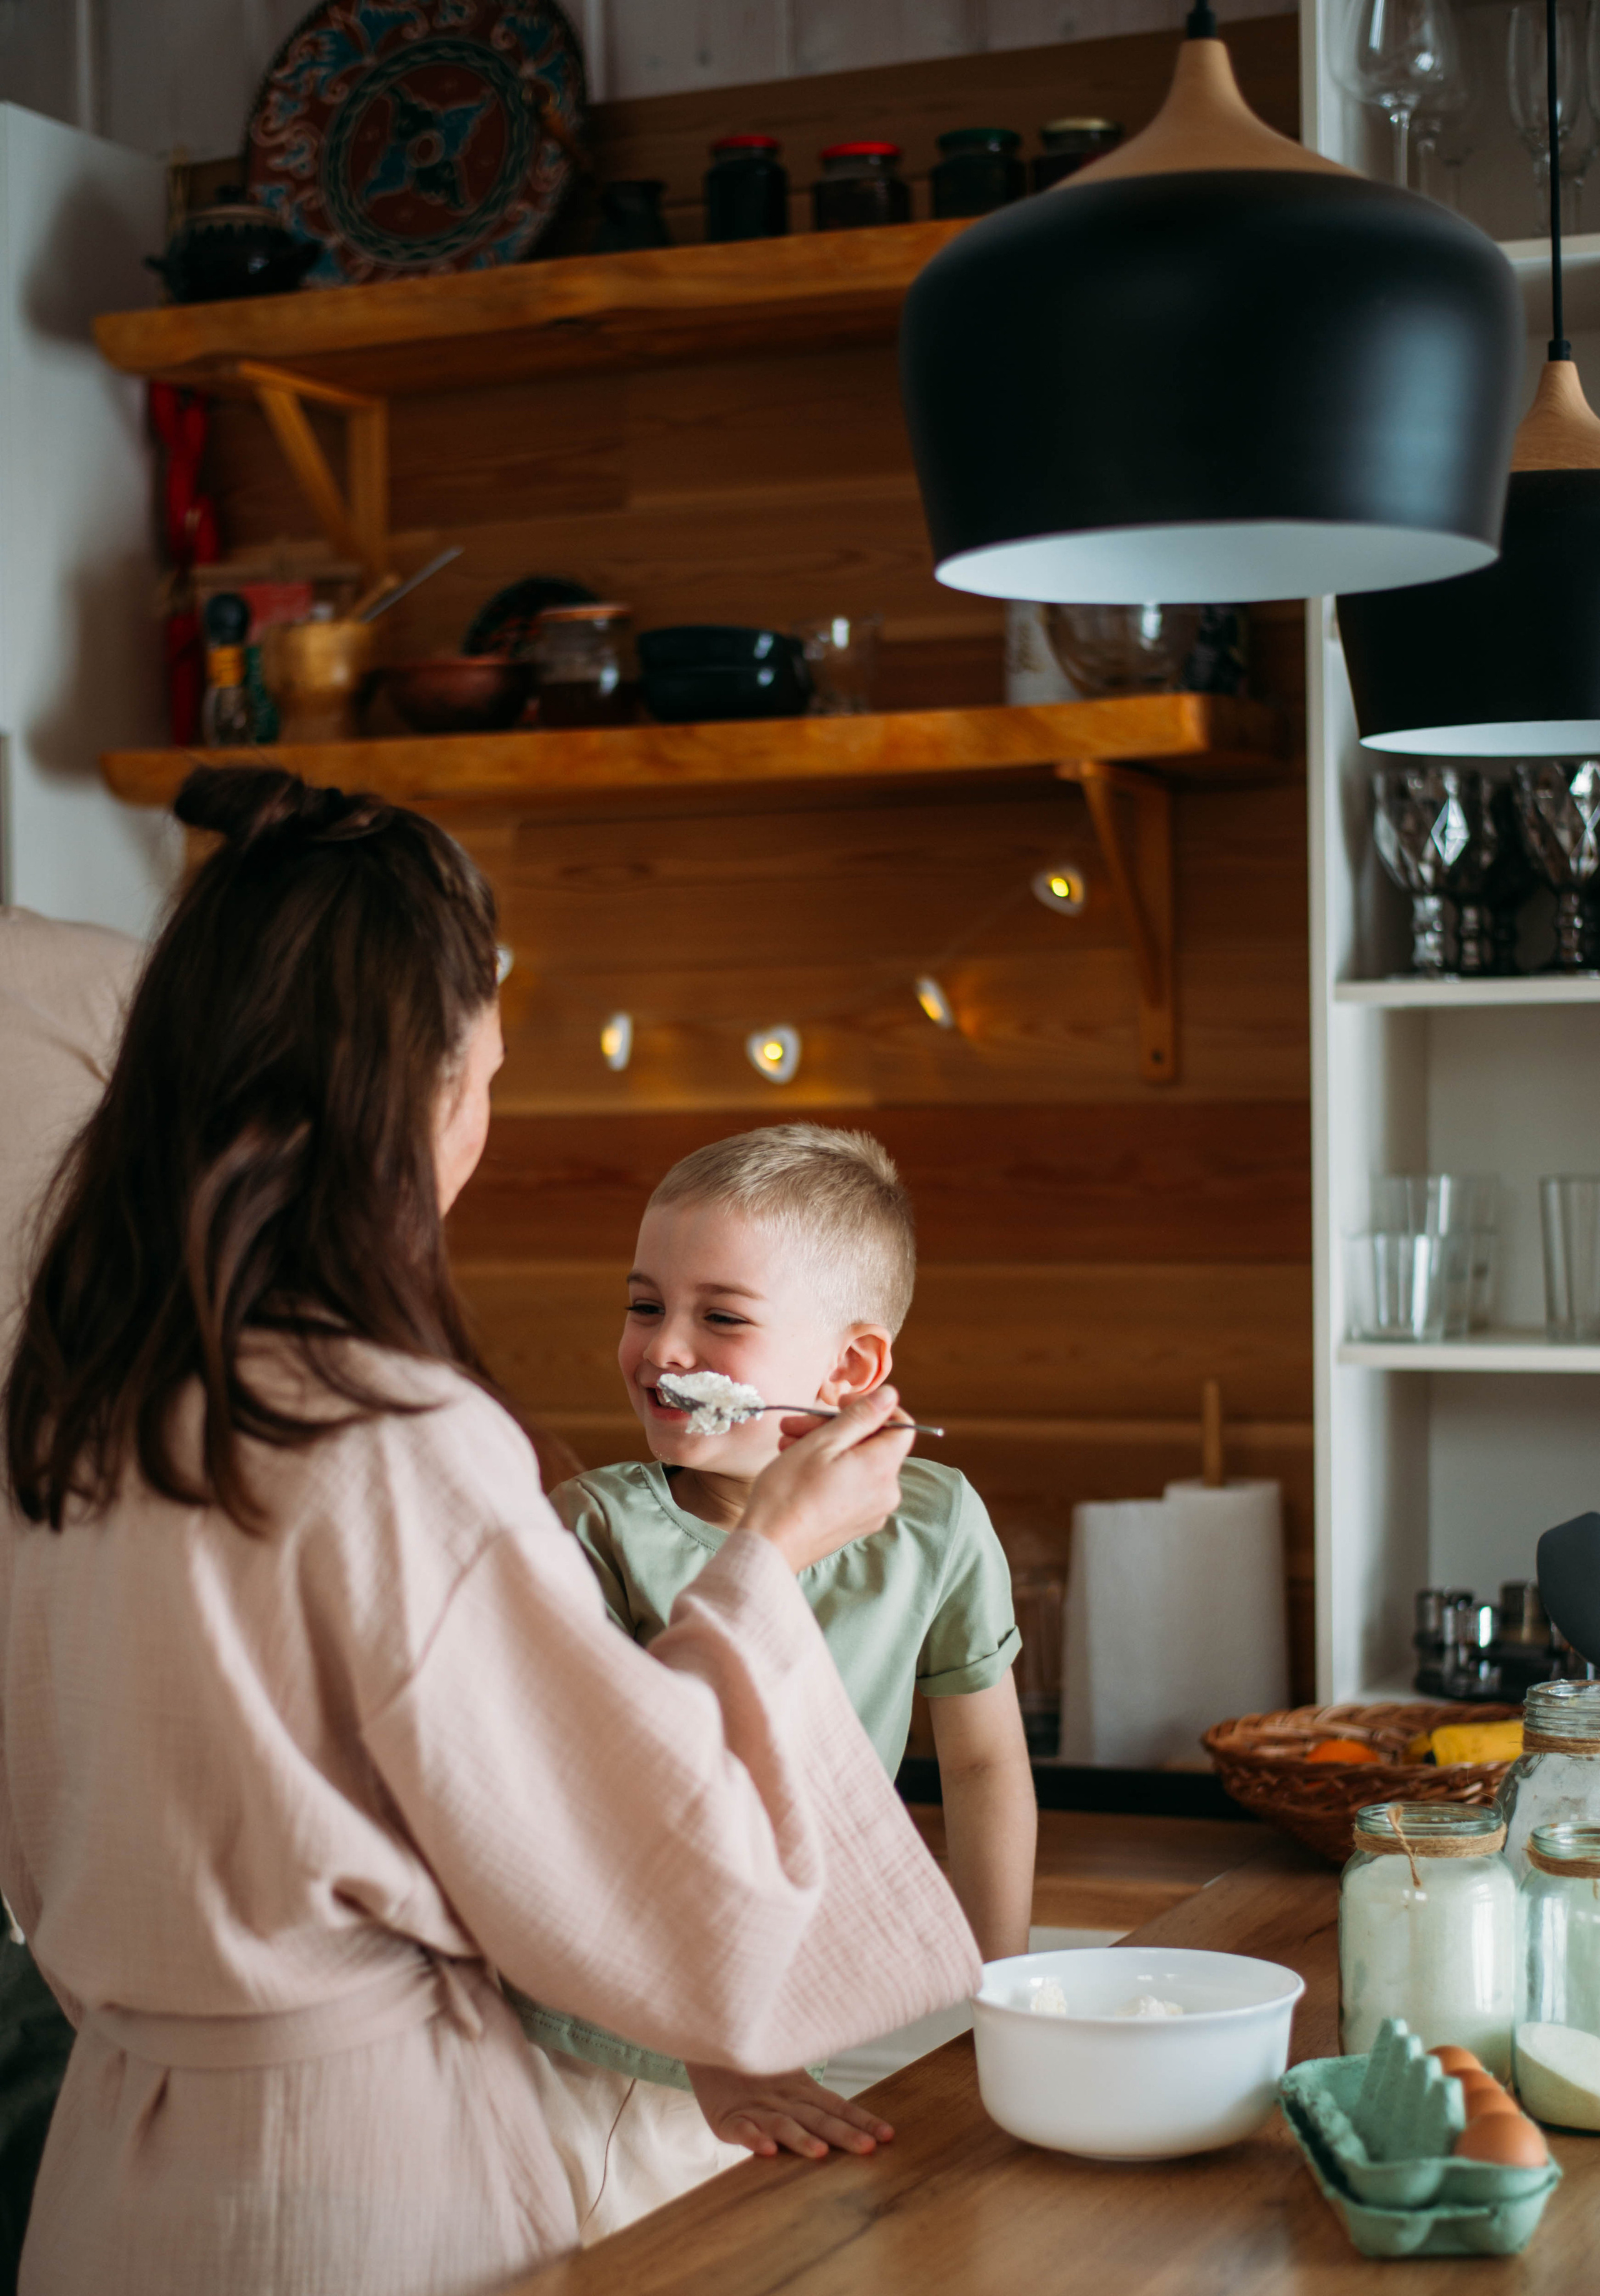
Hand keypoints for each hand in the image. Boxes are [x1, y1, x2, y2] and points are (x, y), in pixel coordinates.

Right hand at [685, 2061, 893, 2160]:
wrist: (710, 2046)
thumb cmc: (755, 2072)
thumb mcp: (789, 2080)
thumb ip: (814, 2098)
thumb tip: (854, 2117)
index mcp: (802, 2091)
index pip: (838, 2107)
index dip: (862, 2120)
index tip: (888, 2136)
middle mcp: (784, 2099)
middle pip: (817, 2118)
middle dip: (844, 2134)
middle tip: (869, 2147)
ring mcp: (755, 2108)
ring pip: (782, 2124)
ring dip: (802, 2139)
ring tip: (820, 2153)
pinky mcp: (727, 2117)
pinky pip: (742, 2128)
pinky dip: (753, 2138)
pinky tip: (767, 2150)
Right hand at [737, 1386, 912, 1572]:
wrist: (769, 1547)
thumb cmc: (789, 1492)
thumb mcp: (823, 1443)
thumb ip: (861, 1417)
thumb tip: (890, 1395)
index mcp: (882, 1468)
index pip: (902, 1426)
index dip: (875, 1408)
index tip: (841, 1403)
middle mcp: (886, 1492)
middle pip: (872, 1444)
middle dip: (833, 1427)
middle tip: (795, 1424)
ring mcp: (872, 1511)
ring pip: (857, 1463)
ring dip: (824, 1446)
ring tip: (786, 1443)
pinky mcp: (855, 1524)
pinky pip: (851, 1485)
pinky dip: (828, 1470)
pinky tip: (795, 1465)